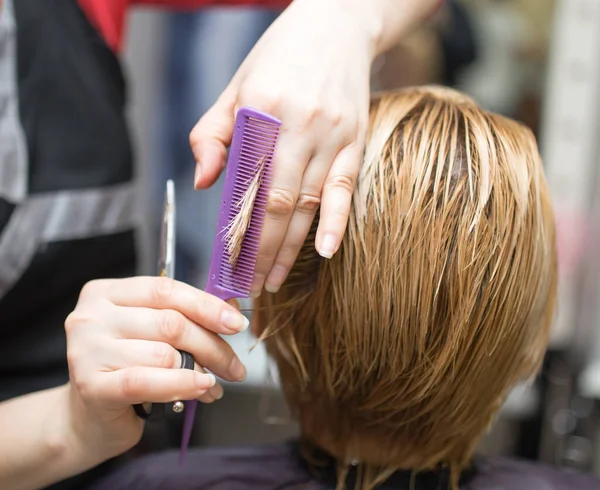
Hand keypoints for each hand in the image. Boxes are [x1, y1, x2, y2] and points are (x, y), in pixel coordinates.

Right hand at [63, 277, 248, 461]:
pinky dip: (182, 385)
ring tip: (212, 385)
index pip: (166, 289)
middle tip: (234, 367)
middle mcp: (91, 316)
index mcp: (107, 293)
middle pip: (170, 323)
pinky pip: (148, 381)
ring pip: (164, 354)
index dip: (207, 306)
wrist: (89, 420)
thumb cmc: (125, 370)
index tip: (237, 324)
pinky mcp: (91, 385)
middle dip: (212, 346)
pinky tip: (203, 389)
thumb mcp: (152, 335)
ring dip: (200, 372)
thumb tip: (231, 310)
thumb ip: (184, 317)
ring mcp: (87, 350)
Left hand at [190, 0, 377, 295]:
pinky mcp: (355, 141)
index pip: (244, 187)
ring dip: (290, 248)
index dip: (236, 231)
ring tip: (275, 281)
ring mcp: (332, 135)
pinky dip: (335, 223)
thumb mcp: (235, 86)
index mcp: (261, 112)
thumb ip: (213, 134)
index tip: (225, 264)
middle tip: (249, 286)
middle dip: (261, 252)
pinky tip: (325, 253)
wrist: (337, 24)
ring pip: (307, 204)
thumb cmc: (278, 58)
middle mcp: (299, 127)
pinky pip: (345, 189)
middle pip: (276, 205)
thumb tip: (203, 183)